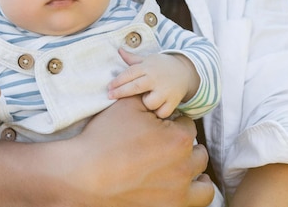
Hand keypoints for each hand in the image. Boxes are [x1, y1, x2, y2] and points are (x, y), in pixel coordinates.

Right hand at [58, 96, 214, 206]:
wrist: (83, 173)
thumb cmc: (104, 138)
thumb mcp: (127, 105)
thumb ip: (150, 97)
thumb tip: (159, 93)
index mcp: (178, 139)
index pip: (188, 125)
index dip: (174, 122)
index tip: (160, 127)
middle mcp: (184, 167)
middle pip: (197, 152)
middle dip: (183, 146)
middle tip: (163, 145)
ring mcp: (179, 192)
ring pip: (204, 183)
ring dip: (196, 173)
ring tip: (180, 168)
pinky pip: (198, 202)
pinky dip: (192, 194)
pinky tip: (179, 187)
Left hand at [108, 48, 198, 117]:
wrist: (186, 71)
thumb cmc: (161, 66)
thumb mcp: (148, 60)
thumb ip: (132, 59)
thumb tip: (119, 50)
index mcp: (148, 67)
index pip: (130, 73)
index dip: (118, 81)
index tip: (108, 87)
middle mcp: (156, 78)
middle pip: (135, 87)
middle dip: (121, 92)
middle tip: (110, 96)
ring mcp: (166, 90)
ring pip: (150, 102)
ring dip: (145, 103)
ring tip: (145, 99)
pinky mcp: (174, 101)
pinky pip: (162, 112)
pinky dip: (158, 112)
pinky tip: (156, 108)